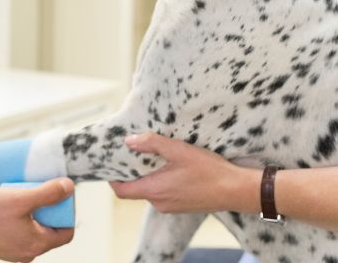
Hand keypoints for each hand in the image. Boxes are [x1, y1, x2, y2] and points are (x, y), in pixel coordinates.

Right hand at [0, 179, 74, 261]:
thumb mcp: (22, 198)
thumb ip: (49, 194)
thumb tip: (70, 188)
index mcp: (36, 244)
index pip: (66, 232)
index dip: (67, 211)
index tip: (59, 194)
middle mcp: (27, 252)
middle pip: (51, 228)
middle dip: (48, 207)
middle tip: (39, 189)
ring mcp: (14, 250)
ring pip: (35, 227)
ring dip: (33, 208)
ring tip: (23, 192)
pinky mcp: (3, 245)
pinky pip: (21, 229)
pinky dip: (21, 214)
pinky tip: (11, 201)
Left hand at [110, 133, 260, 213]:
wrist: (235, 190)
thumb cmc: (208, 170)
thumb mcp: (178, 150)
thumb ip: (152, 144)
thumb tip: (128, 141)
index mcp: (155, 190)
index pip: (122, 191)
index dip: (113, 178)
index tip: (112, 163)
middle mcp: (159, 203)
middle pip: (135, 188)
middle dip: (132, 171)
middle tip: (134, 150)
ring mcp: (171, 206)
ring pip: (150, 190)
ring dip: (148, 174)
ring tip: (154, 154)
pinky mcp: (181, 205)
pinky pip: (163, 193)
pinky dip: (161, 180)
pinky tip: (171, 165)